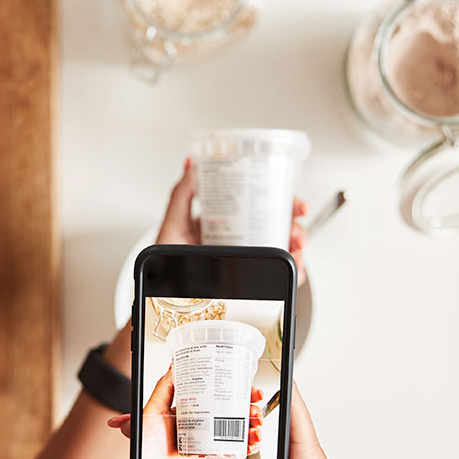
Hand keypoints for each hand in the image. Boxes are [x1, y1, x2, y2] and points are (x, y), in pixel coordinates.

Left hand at [139, 366, 263, 458]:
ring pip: (239, 432)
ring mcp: (210, 445)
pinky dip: (251, 445)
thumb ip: (164, 388)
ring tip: (256, 421)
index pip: (216, 399)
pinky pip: (238, 452)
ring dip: (253, 425)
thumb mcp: (151, 411)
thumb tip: (174, 366)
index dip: (233, 392)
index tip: (246, 388)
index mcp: (190, 416)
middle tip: (255, 403)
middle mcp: (202, 430)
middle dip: (249, 407)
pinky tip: (254, 438)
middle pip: (232, 414)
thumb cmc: (146, 449)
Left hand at [156, 159, 308, 284]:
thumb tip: (192, 164)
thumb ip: (181, 195)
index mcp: (226, 222)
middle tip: (298, 234)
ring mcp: (245, 261)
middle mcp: (239, 240)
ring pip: (282, 252)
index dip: (284, 202)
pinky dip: (292, 274)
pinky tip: (295, 271)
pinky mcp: (247, 282)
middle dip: (296, 228)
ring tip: (297, 254)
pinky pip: (275, 277)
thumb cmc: (164, 262)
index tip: (296, 205)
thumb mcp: (172, 224)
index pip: (261, 206)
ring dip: (297, 252)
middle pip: (279, 228)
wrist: (161, 294)